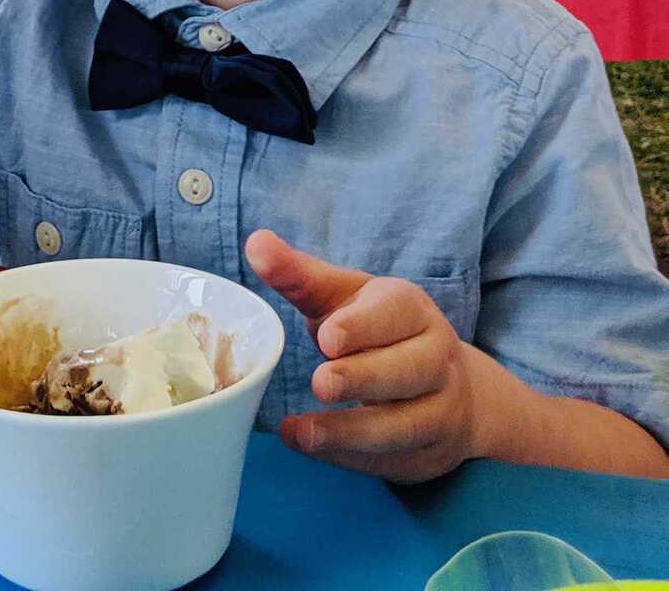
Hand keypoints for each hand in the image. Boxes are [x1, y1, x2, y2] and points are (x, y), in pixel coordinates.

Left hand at [246, 229, 476, 480]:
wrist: (446, 385)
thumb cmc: (376, 328)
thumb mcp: (342, 296)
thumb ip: (299, 275)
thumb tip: (256, 243)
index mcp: (412, 310)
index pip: (395, 314)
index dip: (363, 326)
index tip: (326, 337)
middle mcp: (436, 359)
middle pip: (408, 370)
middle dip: (364, 378)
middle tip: (320, 383)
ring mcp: (440, 409)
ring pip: (405, 424)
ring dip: (353, 432)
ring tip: (304, 431)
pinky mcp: (429, 452)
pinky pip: (392, 459)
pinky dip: (349, 457)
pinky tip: (309, 446)